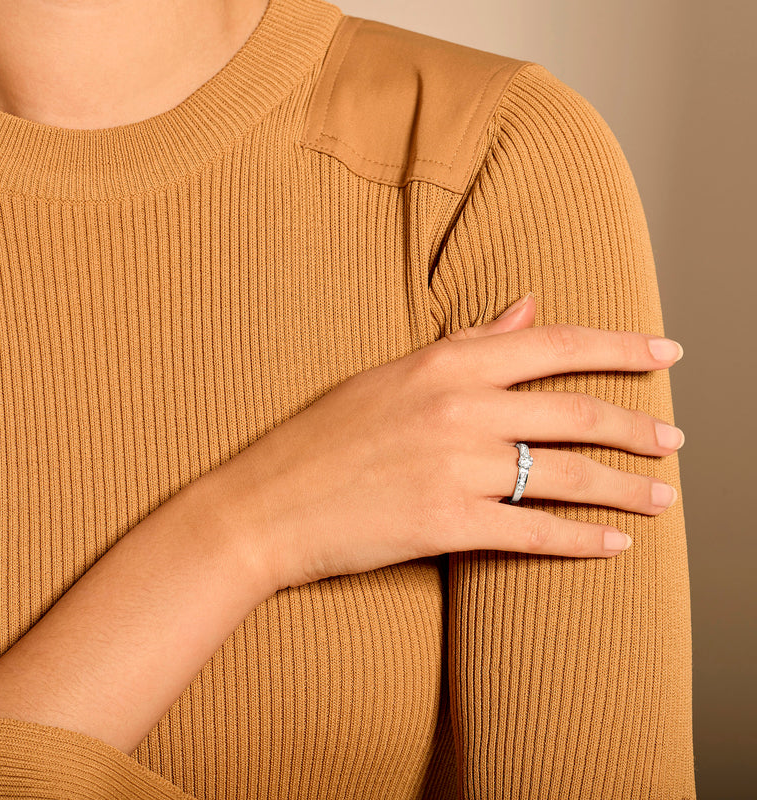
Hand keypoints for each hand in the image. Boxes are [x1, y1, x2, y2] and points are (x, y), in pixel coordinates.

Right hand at [217, 293, 684, 592]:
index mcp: (444, 364)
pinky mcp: (447, 525)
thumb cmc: (322, 437)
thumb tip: (528, 310)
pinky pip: (533, 531)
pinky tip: (614, 544)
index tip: (666, 350)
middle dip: (636, 425)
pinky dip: (581, 540)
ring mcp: (454, 468)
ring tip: (662, 497)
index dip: (619, 346)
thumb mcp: (392, 375)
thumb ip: (467, 343)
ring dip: (624, 487)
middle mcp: (458, 409)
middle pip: (574, 412)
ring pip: (566, 474)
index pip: (553, 344)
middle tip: (674, 439)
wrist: (266, 504)